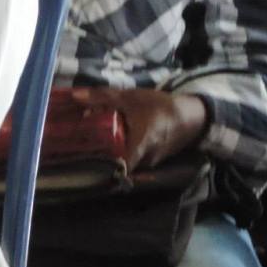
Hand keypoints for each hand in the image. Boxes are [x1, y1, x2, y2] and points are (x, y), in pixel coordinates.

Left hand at [67, 86, 206, 169]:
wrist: (193, 114)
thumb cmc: (160, 106)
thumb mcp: (130, 98)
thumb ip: (102, 98)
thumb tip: (74, 96)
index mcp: (138, 147)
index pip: (117, 169)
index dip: (99, 168)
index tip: (80, 160)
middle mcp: (145, 160)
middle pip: (117, 165)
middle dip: (100, 156)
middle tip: (79, 147)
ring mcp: (151, 162)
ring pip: (126, 161)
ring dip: (112, 153)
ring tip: (92, 142)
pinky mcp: (155, 159)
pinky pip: (135, 159)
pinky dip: (124, 151)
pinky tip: (113, 141)